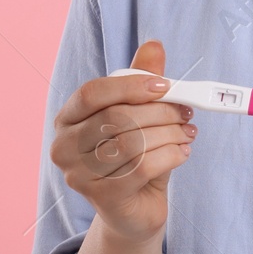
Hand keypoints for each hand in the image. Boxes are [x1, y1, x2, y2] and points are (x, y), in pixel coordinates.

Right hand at [49, 40, 196, 245]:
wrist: (135, 208)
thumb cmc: (135, 157)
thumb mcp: (139, 115)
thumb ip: (143, 82)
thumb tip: (154, 46)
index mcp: (68, 119)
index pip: (92, 93)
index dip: (131, 86)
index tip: (165, 86)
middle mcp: (65, 146)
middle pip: (117, 117)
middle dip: (162, 112)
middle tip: (187, 113)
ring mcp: (78, 175)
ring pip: (134, 142)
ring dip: (171, 134)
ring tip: (187, 134)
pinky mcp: (101, 198)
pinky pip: (144, 167)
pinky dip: (172, 155)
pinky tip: (182, 153)